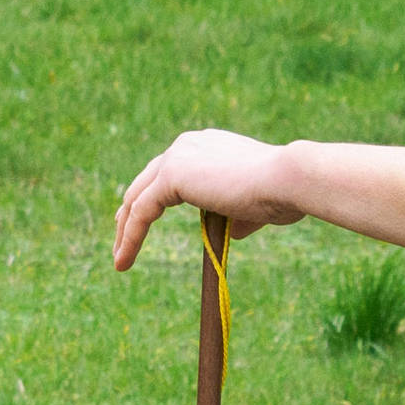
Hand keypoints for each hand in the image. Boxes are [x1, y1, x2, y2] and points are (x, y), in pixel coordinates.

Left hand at [113, 131, 304, 270]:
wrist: (285, 181)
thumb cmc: (280, 195)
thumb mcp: (255, 206)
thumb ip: (236, 216)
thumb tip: (231, 232)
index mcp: (205, 145)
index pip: (168, 171)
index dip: (152, 198)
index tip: (143, 221)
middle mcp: (187, 144)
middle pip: (145, 181)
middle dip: (129, 212)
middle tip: (120, 238)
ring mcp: (176, 157)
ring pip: (138, 197)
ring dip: (125, 230)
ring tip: (119, 259)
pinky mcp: (170, 177)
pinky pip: (141, 212)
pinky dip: (130, 236)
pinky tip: (125, 260)